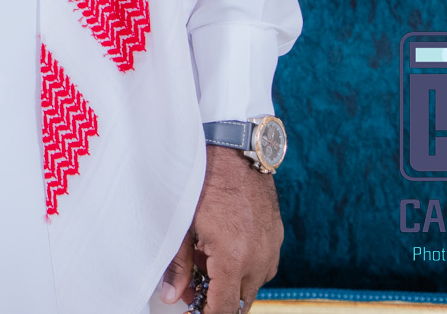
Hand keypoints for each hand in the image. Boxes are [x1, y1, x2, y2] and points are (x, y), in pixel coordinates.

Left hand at [157, 145, 282, 310]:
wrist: (236, 150)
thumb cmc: (206, 182)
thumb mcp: (184, 224)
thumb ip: (178, 265)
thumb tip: (171, 295)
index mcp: (234, 260)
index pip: (225, 310)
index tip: (193, 313)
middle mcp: (259, 259)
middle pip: (241, 302)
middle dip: (217, 301)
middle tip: (190, 290)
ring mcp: (271, 248)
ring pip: (252, 285)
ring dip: (231, 284)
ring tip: (203, 263)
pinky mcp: (275, 237)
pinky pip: (262, 265)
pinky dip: (244, 267)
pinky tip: (221, 250)